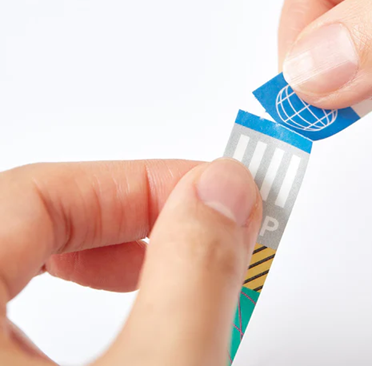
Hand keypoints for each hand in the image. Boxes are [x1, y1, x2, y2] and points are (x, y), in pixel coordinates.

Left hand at [0, 158, 260, 364]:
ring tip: (173, 269)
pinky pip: (17, 310)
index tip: (211, 190)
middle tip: (204, 222)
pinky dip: (81, 299)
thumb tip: (224, 190)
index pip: (36, 194)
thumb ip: (190, 275)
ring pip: (20, 263)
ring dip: (109, 253)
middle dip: (131, 215)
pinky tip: (128, 317)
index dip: (138, 182)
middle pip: (28, 221)